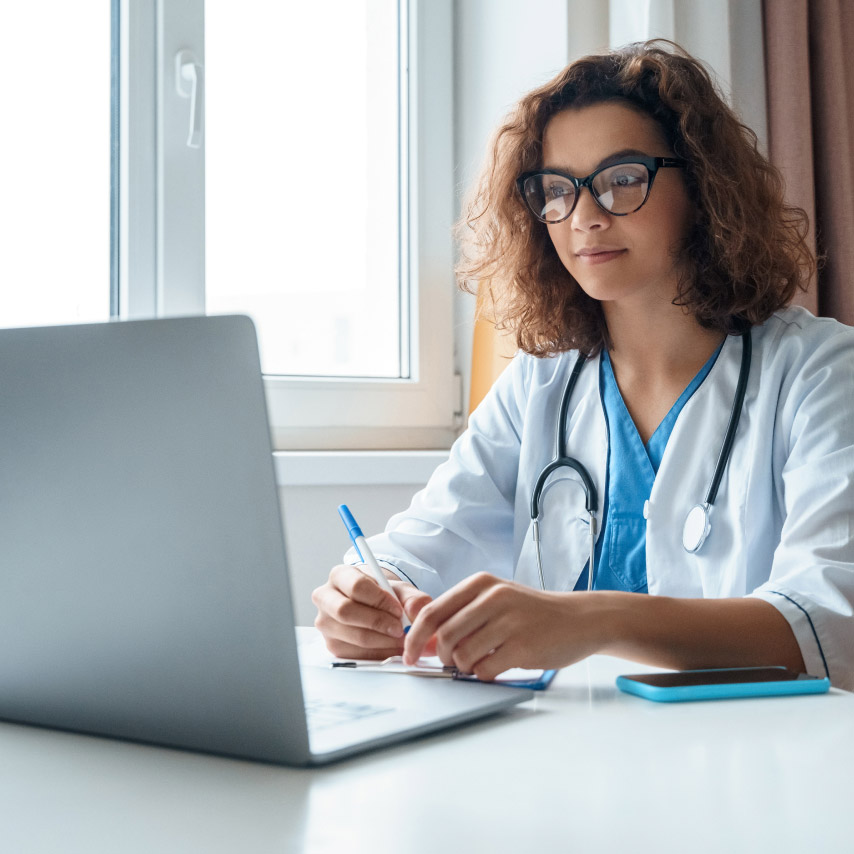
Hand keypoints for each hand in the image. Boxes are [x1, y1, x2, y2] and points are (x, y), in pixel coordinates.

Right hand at [312, 564, 431, 659]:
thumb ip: (412, 597)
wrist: (374, 607)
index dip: (379, 600)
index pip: (356, 587)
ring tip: (401, 639)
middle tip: (400, 628)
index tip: (398, 609)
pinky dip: (379, 653)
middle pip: (346, 612)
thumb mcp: (399, 589)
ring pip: (353, 636)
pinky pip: (356, 654)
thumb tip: (416, 611)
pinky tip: (392, 647)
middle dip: (378, 622)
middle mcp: (325, 598)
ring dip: (383, 641)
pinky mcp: (332, 645)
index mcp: (339, 576)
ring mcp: (325, 624)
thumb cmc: (383, 595)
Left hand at [403, 572, 599, 679]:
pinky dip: (484, 675)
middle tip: (453, 663)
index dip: (414, 638)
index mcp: (480, 583)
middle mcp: (493, 597)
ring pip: (463, 656)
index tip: (409, 655)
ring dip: (465, 668)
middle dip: (443, 658)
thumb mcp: (497, 600)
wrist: (579, 619)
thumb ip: (463, 614)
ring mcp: (509, 621)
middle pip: (445, 637)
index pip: (432, 612)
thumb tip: (426, 641)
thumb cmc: (533, 612)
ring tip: (480, 662)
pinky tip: (497, 666)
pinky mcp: (522, 646)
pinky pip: (485, 670)